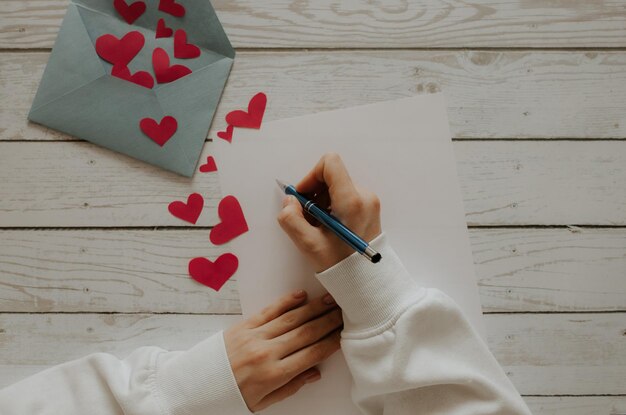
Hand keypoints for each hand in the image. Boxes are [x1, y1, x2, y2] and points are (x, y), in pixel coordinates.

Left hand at [224, 290, 341, 411]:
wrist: (196, 387)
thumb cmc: (229, 396)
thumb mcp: (262, 403)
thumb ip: (290, 387)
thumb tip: (314, 373)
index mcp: (274, 374)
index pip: (312, 354)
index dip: (331, 342)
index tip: (344, 334)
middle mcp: (266, 353)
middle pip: (306, 333)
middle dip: (328, 321)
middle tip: (345, 311)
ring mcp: (254, 336)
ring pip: (291, 319)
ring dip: (313, 308)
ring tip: (330, 299)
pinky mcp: (243, 326)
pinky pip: (269, 311)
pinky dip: (286, 302)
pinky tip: (301, 295)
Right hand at [278, 153, 381, 271]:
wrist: (368, 281)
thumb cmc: (342, 266)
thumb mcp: (310, 245)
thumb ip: (292, 220)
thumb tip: (290, 202)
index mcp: (351, 201)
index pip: (330, 164)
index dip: (310, 176)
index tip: (303, 196)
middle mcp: (363, 196)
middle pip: (332, 177)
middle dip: (313, 193)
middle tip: (306, 217)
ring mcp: (368, 202)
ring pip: (337, 188)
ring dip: (321, 202)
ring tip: (317, 227)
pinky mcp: (369, 209)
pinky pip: (345, 198)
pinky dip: (331, 208)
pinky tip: (328, 228)